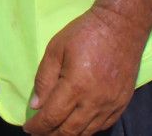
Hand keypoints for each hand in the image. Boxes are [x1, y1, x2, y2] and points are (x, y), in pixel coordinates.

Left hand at [22, 6, 147, 135]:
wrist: (122, 26)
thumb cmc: (85, 33)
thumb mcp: (56, 49)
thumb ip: (44, 78)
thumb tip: (36, 105)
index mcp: (76, 86)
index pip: (52, 117)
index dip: (38, 126)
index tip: (29, 128)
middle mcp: (95, 101)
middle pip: (69, 131)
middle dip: (51, 134)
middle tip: (40, 132)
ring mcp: (111, 104)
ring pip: (87, 132)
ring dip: (69, 134)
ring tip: (56, 131)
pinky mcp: (122, 103)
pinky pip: (103, 125)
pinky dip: (88, 129)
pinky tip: (79, 125)